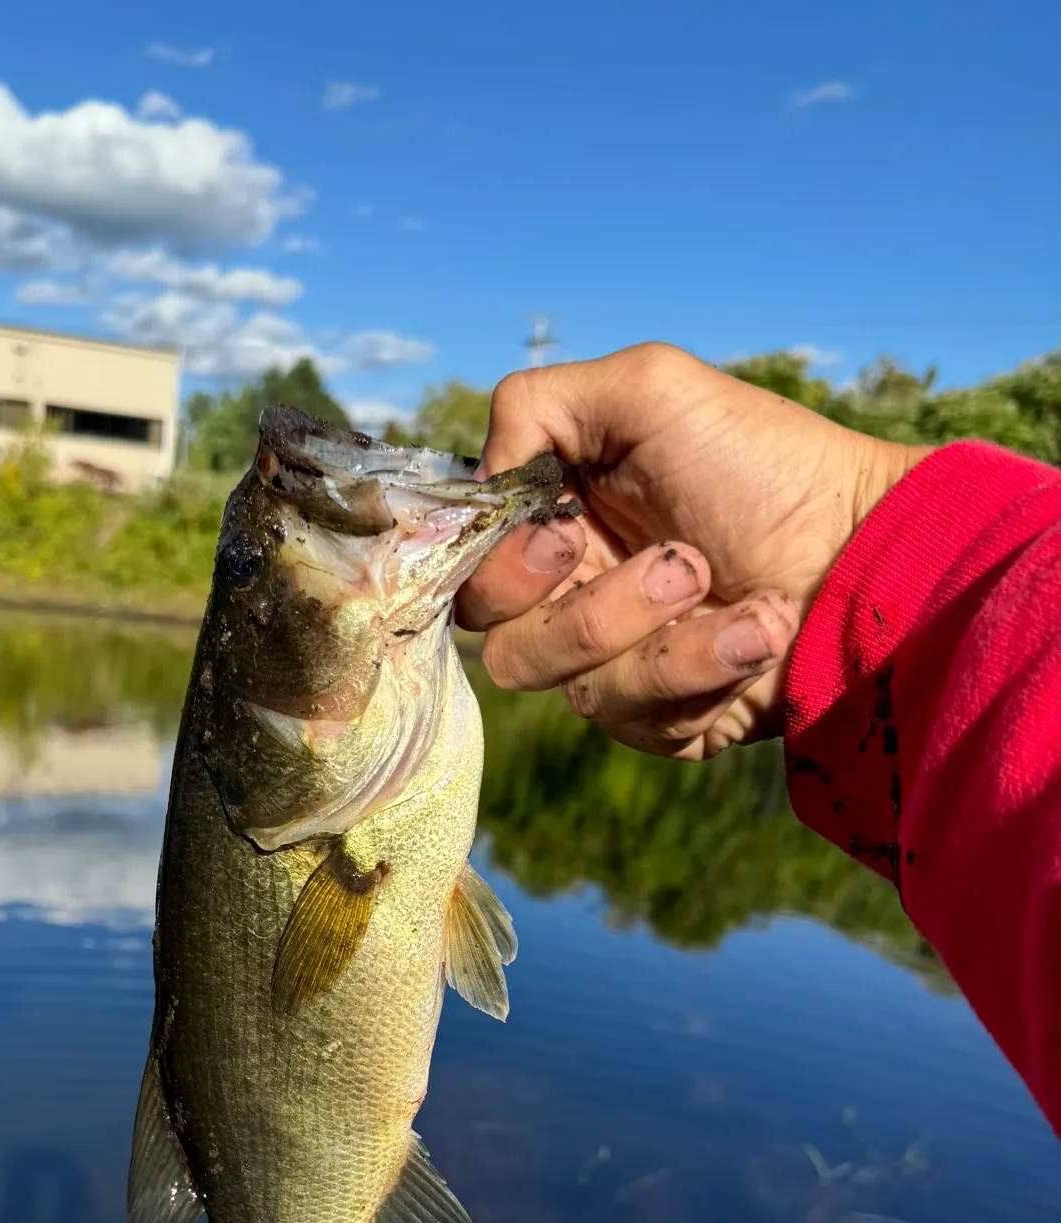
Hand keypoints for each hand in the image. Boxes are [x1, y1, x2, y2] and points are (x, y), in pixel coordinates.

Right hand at [458, 343, 930, 757]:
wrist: (869, 544)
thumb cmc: (763, 462)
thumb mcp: (648, 387)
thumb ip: (534, 406)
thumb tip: (484, 480)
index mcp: (552, 530)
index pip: (467, 577)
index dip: (496, 569)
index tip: (562, 531)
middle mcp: (570, 602)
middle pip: (503, 647)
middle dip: (585, 609)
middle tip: (673, 560)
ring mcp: (615, 667)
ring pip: (572, 689)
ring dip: (656, 633)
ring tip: (733, 590)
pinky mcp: (664, 722)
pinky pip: (642, 719)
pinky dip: (706, 665)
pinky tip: (762, 627)